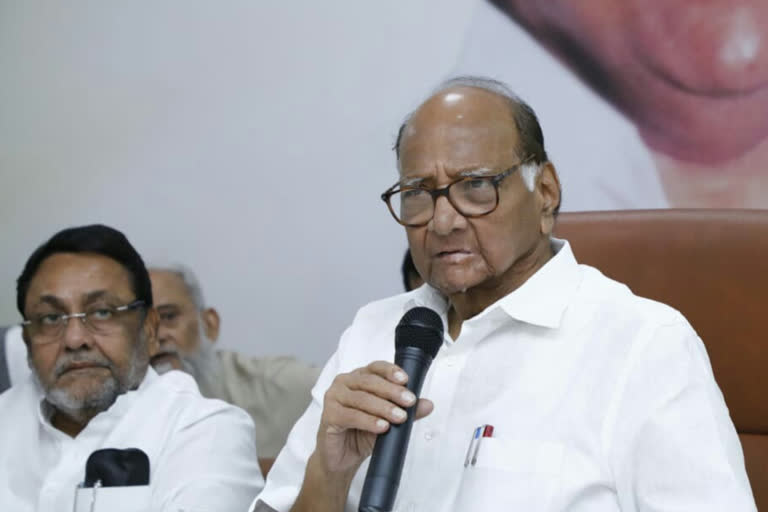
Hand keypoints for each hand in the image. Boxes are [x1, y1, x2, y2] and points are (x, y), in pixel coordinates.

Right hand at [316, 361, 433, 473]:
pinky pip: (351, 416)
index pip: (375, 367)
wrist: (343, 458)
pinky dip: (368, 421)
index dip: (391, 371)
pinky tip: (381, 426)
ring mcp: (334, 397)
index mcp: (359, 378)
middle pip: (370, 382)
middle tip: (409, 401)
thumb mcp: (389, 421)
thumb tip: (428, 404)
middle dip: (392, 392)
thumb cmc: (363, 433)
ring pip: (362, 398)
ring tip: (399, 417)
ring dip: (383, 407)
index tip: (406, 380)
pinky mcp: (328, 415)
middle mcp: (345, 383)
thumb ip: (407, 411)